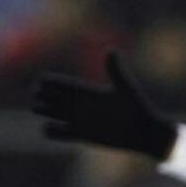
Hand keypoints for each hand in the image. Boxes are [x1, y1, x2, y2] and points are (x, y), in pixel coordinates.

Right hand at [31, 51, 177, 159]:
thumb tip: (111, 50)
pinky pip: (55, 134)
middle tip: (45, 101)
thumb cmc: (138, 109)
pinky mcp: (80, 135)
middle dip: (40, 97)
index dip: (46, 82)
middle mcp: (78, 104)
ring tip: (51, 114)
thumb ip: (116, 71)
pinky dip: (50, 132)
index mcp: (84, 91)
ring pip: (48, 114)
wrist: (145, 133)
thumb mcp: (125, 89)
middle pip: (47, 97)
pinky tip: (58, 130)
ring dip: (43, 113)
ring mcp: (78, 120)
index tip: (47, 85)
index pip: (55, 82)